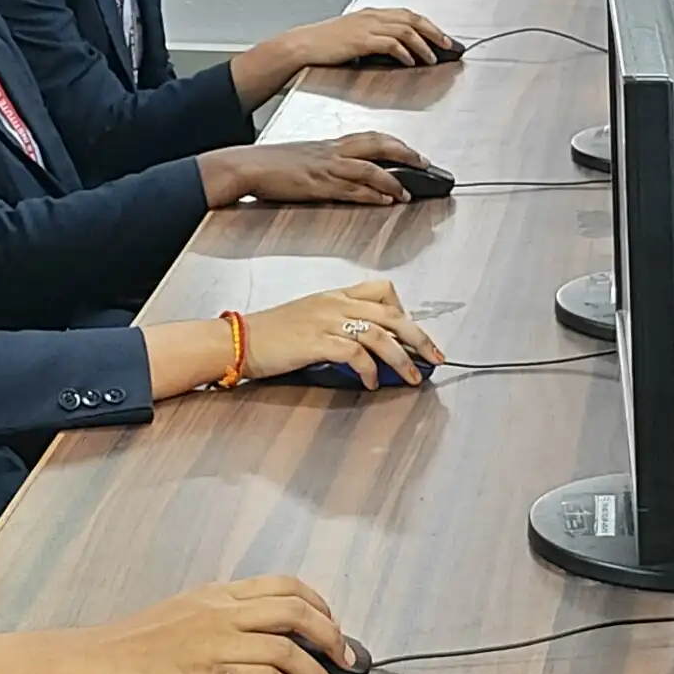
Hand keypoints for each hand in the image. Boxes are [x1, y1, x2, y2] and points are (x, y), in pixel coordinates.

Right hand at [63, 577, 355, 673]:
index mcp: (216, 594)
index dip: (319, 603)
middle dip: (332, 635)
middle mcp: (221, 612)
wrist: (89, 661)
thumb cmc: (127, 644)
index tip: (333, 623)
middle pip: (297, 611)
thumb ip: (216, 617)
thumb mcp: (178, 614)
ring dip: (318, 671)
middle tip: (346, 658)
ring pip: (288, 648)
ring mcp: (215, 643)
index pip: (284, 585)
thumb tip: (253, 633)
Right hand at [203, 133, 424, 206]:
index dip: (396, 144)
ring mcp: (327, 167)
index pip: (371, 138)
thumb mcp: (304, 158)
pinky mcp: (319, 184)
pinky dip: (372, 194)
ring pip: (370, 168)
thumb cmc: (271, 164)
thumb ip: (326, 163)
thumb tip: (344, 174)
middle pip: (379, 145)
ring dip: (394, 179)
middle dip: (405, 153)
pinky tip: (385, 200)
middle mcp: (333, 152)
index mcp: (331, 144)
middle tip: (424, 163)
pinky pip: (352, 188)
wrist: (247, 165)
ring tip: (409, 190)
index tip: (412, 151)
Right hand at [238, 280, 440, 387]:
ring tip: (412, 376)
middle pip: (391, 313)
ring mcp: (327, 321)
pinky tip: (372, 382)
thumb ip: (338, 323)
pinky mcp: (318, 342)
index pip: (382, 291)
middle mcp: (335, 303)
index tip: (413, 334)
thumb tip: (368, 347)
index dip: (404, 311)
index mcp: (334, 295)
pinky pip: (356, 353)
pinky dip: (371, 370)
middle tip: (434, 357)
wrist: (239, 340)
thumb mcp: (309, 318)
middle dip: (419, 337)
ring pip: (380, 334)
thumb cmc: (270, 334)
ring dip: (402, 358)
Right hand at [280, 8, 456, 72]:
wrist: (304, 45)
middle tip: (448, 45)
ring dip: (423, 44)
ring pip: (406, 30)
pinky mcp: (362, 40)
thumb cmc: (326, 44)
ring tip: (433, 57)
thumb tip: (397, 52)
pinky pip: (390, 43)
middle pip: (412, 19)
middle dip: (434, 32)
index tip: (442, 37)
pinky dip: (404, 51)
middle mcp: (373, 16)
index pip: (408, 15)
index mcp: (372, 14)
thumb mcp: (354, 37)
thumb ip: (375, 40)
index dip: (428, 25)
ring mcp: (367, 27)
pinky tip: (411, 61)